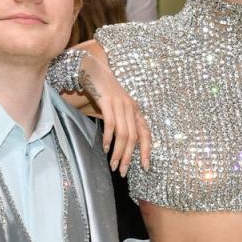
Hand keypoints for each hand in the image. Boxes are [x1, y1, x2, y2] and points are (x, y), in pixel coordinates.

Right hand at [79, 55, 151, 175]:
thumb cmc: (104, 92)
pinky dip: (109, 138)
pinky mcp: (108, 101)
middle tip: (122, 171)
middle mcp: (131, 107)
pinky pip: (111, 124)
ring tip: (112, 164)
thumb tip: (120, 146)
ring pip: (124, 133)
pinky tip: (105, 148)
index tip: (145, 167)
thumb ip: (121, 123)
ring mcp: (120, 104)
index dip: (146, 151)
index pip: (146, 134)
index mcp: (135, 110)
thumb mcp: (117, 108)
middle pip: (134, 138)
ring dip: (118, 152)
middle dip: (128, 157)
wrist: (94, 70)